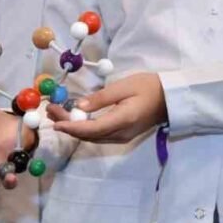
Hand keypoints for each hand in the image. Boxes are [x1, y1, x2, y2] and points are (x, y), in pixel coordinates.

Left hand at [50, 73, 166, 143]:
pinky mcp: (123, 135)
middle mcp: (121, 134)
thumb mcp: (124, 86)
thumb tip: (79, 107)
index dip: (71, 127)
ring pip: (93, 137)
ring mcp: (123, 137)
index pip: (91, 129)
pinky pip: (100, 135)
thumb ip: (101, 98)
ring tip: (58, 114)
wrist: (171, 97)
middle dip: (67, 125)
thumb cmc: (149, 86)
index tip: (54, 123)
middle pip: (89, 135)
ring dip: (74, 127)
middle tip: (51, 110)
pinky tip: (76, 118)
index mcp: (122, 121)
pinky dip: (85, 128)